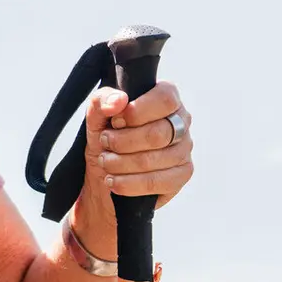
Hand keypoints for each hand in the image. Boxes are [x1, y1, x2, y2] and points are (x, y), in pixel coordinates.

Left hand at [73, 81, 194, 254]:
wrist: (105, 171)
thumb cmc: (107, 134)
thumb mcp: (97, 114)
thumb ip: (103, 100)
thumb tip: (119, 100)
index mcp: (167, 98)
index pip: (165, 99)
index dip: (136, 112)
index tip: (115, 121)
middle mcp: (182, 122)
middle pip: (158, 134)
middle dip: (122, 141)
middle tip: (105, 142)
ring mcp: (184, 149)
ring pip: (152, 160)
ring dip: (120, 163)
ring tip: (105, 161)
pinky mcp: (182, 175)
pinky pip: (155, 182)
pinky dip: (127, 183)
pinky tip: (113, 180)